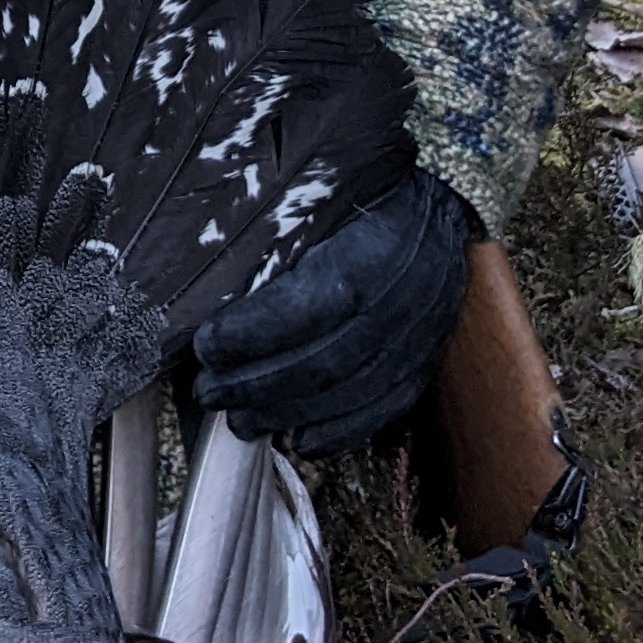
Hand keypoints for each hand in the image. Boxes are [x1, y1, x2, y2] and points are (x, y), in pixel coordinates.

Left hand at [190, 173, 473, 453]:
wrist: (438, 212)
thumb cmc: (363, 202)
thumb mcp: (324, 202)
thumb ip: (278, 239)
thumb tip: (210, 280)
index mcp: (366, 257)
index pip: (302, 309)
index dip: (249, 335)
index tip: (205, 346)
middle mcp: (396, 305)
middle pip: (319, 363)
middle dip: (254, 385)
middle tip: (207, 392)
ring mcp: (415, 341)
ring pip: (345, 394)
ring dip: (284, 414)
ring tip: (238, 419)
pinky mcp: (423, 366)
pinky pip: (382, 411)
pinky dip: (338, 433)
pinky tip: (298, 440)